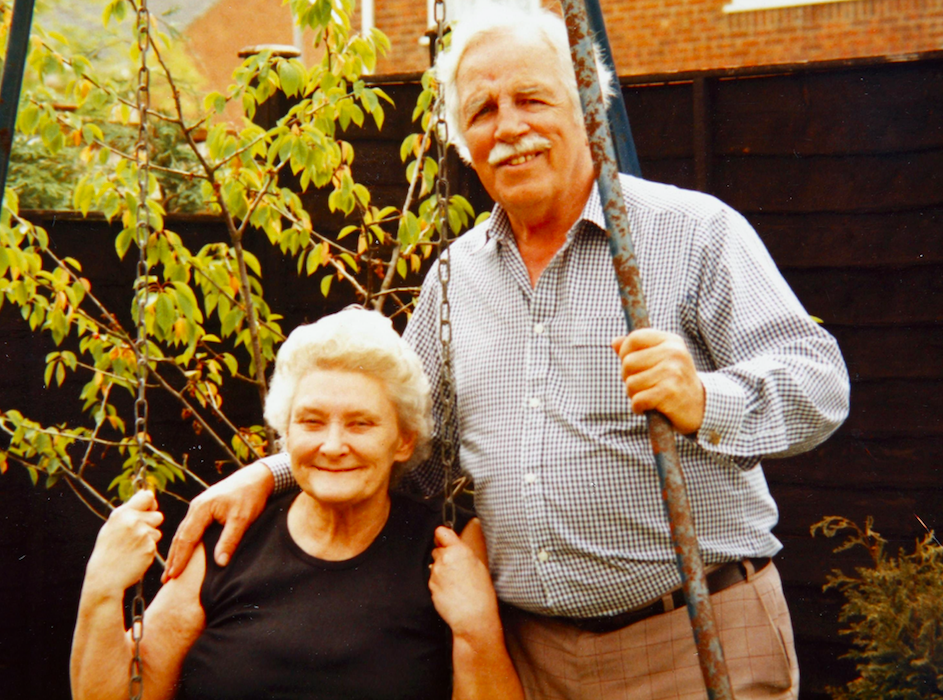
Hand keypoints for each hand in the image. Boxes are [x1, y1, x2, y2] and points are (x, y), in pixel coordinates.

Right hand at [86, 490, 162, 593]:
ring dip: (149, 539)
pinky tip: (135, 556)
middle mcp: (133, 521)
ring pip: (157, 532)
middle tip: (137, 535)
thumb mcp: (112, 527)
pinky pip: (155, 545)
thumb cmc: (108, 551)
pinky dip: (148, 550)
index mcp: (122, 513)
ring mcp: (143, 534)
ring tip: (132, 548)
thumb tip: (148, 498)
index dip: (150, 503)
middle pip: (158, 515)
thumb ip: (129, 513)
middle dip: (152, 524)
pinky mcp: (150, 548)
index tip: (148, 509)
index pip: (147, 496)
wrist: (105, 577)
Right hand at [162, 461, 273, 580]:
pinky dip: (184, 542)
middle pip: (180, 536)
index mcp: (201, 509)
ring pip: (183, 532)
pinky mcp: (204, 508)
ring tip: (170, 571)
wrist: (257, 477)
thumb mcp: (242, 519)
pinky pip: (189, 528)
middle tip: (165, 580)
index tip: (173, 576)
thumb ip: (230, 540)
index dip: (180, 559)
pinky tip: (183, 552)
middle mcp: (196, 507)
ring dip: (176, 552)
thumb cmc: (250, 496)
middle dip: (173, 559)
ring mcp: (198, 507)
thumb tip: (220, 563)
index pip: (187, 538)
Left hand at [429, 519, 499, 640]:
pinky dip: (440, 583)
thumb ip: (463, 553)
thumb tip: (454, 547)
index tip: (443, 539)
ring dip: (441, 570)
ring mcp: (436, 573)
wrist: (473, 617)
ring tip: (455, 583)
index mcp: (458, 551)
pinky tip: (451, 591)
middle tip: (456, 567)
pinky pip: (433, 580)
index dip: (442, 536)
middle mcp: (444, 559)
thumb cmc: (481, 594)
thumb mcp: (478, 566)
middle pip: (437, 550)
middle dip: (444, 556)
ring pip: (435, 566)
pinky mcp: (431, 586)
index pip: (441, 532)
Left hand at [611, 328, 704, 434]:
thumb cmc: (675, 382)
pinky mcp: (669, 393)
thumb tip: (615, 342)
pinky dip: (638, 407)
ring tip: (649, 396)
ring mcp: (673, 372)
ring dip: (634, 394)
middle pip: (628, 362)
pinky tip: (650, 407)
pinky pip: (637, 400)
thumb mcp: (660, 360)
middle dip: (628, 378)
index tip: (631, 366)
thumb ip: (637, 350)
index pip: (634, 338)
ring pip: (631, 383)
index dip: (625, 353)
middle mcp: (674, 353)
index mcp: (671, 341)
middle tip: (644, 385)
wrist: (700, 408)